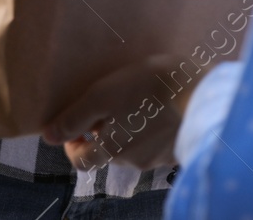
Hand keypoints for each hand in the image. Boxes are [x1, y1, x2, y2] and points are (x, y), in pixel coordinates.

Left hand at [41, 55, 196, 171]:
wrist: (204, 94)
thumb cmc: (150, 89)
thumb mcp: (104, 94)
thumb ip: (75, 117)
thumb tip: (48, 138)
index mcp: (111, 150)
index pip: (81, 162)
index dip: (73, 144)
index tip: (77, 125)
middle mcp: (133, 161)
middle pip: (108, 152)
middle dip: (104, 131)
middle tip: (111, 102)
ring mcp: (159, 158)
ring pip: (134, 147)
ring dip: (130, 128)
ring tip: (139, 99)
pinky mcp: (179, 148)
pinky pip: (158, 143)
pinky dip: (153, 129)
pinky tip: (161, 107)